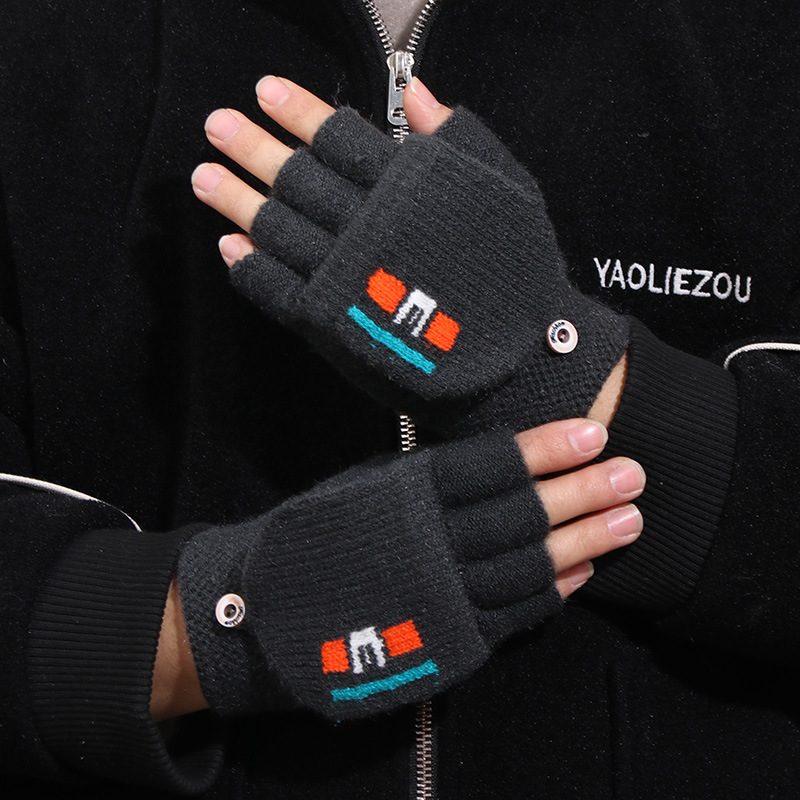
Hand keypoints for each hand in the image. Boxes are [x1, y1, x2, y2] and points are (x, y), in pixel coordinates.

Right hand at [154, 417, 642, 719]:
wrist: (267, 614)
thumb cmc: (316, 537)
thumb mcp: (363, 486)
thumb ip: (428, 476)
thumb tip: (499, 458)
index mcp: (407, 494)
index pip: (494, 465)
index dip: (548, 449)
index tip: (593, 433)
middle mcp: (432, 544)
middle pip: (526, 514)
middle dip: (585, 491)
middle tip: (635, 474)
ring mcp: (444, 596)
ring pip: (532, 566)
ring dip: (588, 541)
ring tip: (630, 519)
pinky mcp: (451, 641)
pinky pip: (515, 614)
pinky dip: (554, 591)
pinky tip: (584, 571)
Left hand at [192, 77, 628, 435]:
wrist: (514, 361)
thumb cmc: (515, 278)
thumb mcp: (505, 190)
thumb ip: (459, 139)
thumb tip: (420, 94)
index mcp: (406, 189)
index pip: (338, 137)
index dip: (297, 111)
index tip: (265, 93)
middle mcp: (366, 226)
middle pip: (295, 177)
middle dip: (251, 146)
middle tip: (217, 126)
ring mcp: (342, 276)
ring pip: (276, 229)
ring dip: (235, 199)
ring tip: (204, 176)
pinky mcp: (330, 323)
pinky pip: (277, 290)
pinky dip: (249, 267)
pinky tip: (230, 246)